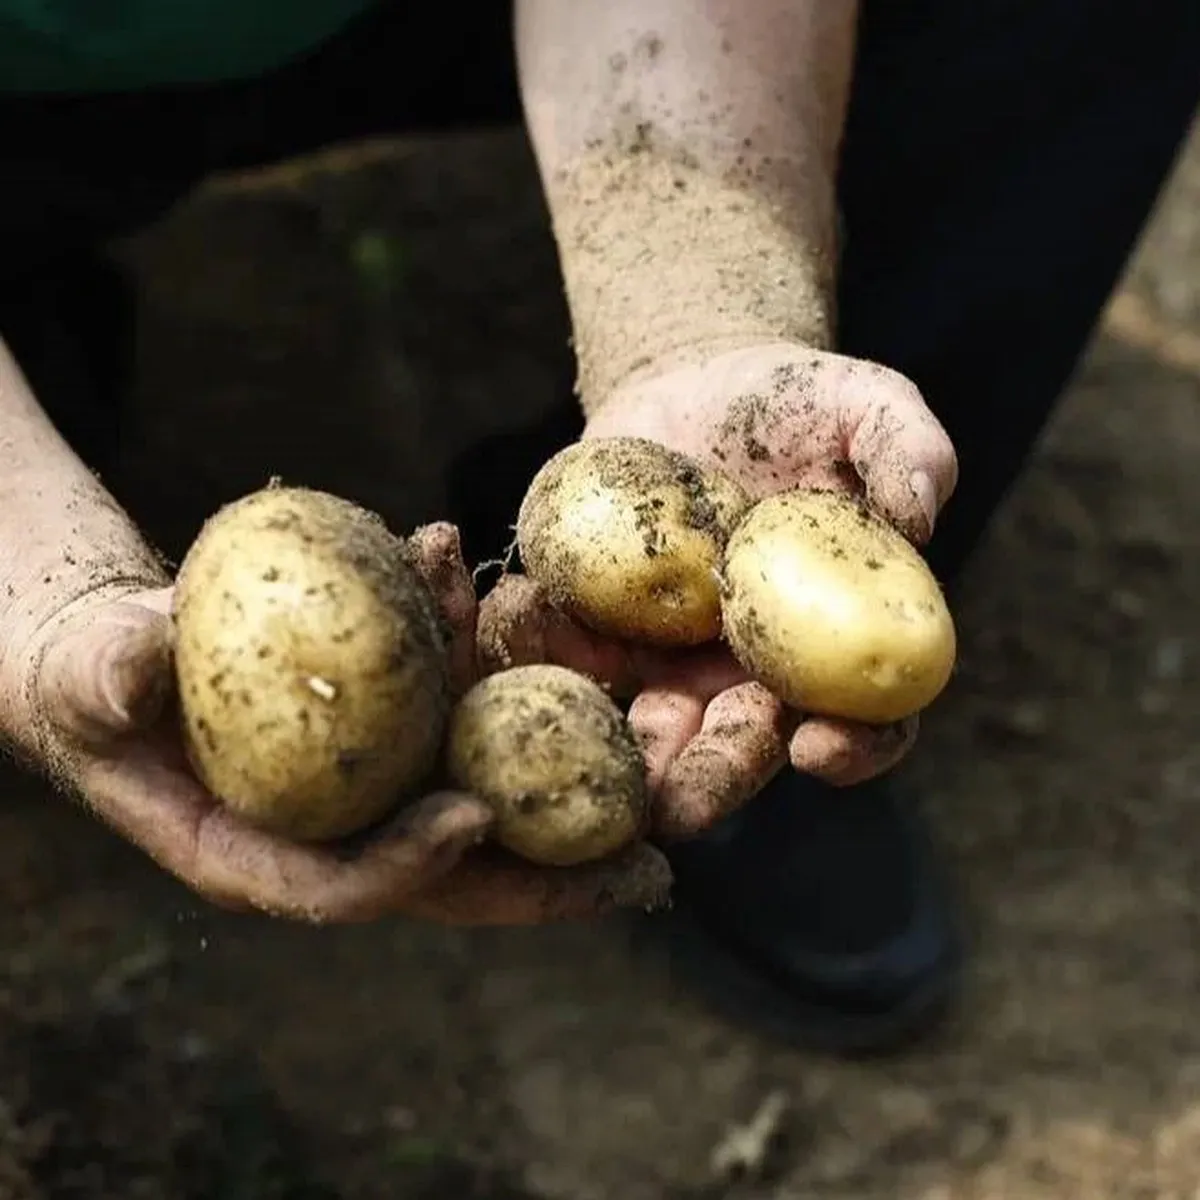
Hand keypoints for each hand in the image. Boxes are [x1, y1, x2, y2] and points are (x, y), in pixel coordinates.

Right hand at [2, 523, 669, 924]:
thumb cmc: (91, 679)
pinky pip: (458, 689)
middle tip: (648, 868)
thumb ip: (105, 678)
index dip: (411, 865)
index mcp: (259, 853)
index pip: (345, 885)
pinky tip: (510, 588)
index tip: (476, 819)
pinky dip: (483, 643)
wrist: (126, 650)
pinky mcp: (395, 715)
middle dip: (550, 874)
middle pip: (452, 866)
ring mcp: (375, 773)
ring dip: (559, 758)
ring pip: (479, 774)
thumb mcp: (84, 679)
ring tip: (647, 740)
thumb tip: (139, 662)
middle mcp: (335, 826)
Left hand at [478, 342, 957, 837]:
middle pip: (736, 755)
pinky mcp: (595, 630)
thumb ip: (907, 447)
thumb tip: (922, 512)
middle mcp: (749, 674)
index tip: (818, 744)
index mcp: (832, 647)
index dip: (856, 749)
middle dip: (705, 786)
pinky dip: (534, 643)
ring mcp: (667, 661)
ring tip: (568, 725)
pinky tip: (517, 605)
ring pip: (638, 728)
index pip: (868, 724)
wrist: (697, 387)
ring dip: (603, 741)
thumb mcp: (866, 404)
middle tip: (673, 806)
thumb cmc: (797, 406)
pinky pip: (562, 655)